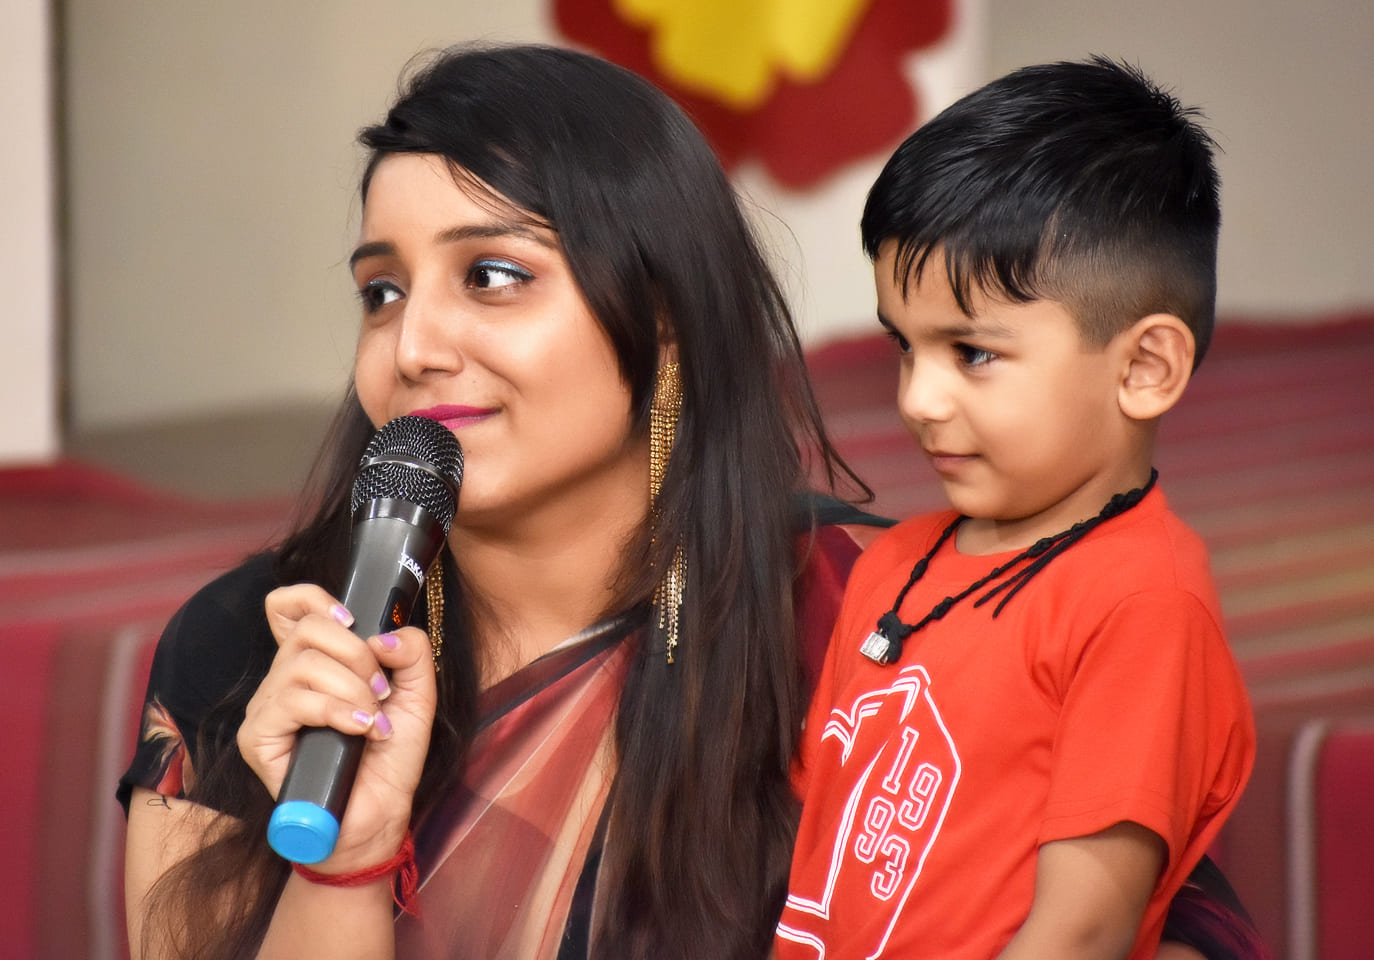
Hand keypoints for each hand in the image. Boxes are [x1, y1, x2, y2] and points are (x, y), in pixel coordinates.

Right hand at [238, 583, 437, 870]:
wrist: (378, 818)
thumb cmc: (389, 759)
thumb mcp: (418, 696)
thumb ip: (412, 653)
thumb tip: (383, 635)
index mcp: (316, 663)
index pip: (287, 607)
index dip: (312, 598)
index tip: (350, 619)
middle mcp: (284, 679)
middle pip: (306, 628)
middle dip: (356, 654)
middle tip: (380, 691)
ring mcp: (266, 708)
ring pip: (302, 665)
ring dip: (352, 688)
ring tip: (373, 720)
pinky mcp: (258, 738)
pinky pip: (291, 702)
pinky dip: (336, 711)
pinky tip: (361, 730)